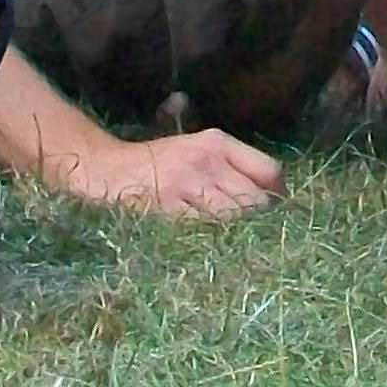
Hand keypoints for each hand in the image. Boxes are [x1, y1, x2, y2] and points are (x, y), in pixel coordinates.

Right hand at [61, 129, 285, 218]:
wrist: (108, 170)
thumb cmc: (158, 162)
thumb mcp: (197, 147)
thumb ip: (233, 163)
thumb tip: (275, 189)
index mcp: (217, 143)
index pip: (269, 170)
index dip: (278, 193)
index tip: (276, 206)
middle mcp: (207, 162)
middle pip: (256, 199)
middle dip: (260, 216)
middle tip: (256, 228)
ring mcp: (189, 188)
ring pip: (235, 217)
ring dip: (241, 231)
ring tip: (238, 239)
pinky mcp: (172, 212)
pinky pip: (208, 231)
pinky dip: (216, 239)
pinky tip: (214, 243)